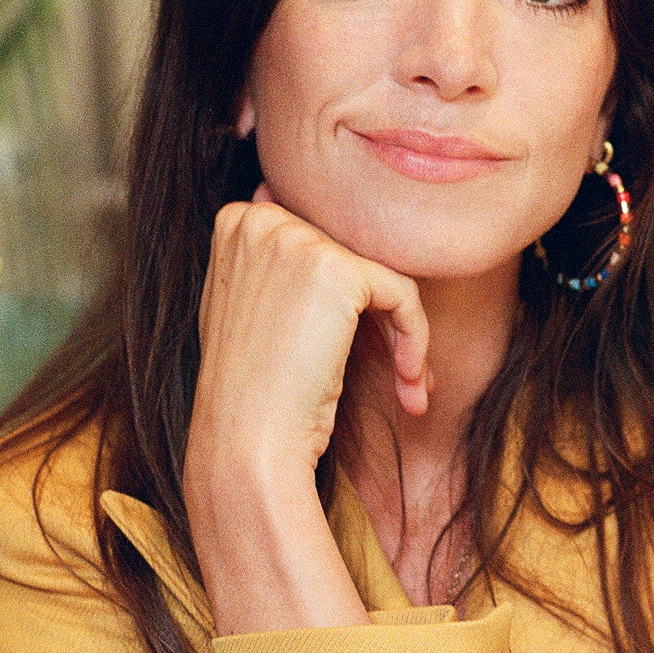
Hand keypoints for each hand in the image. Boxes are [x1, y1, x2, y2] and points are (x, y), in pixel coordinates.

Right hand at [181, 179, 429, 632]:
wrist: (248, 442)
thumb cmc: (253, 391)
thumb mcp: (248, 310)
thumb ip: (273, 263)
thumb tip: (294, 210)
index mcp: (237, 223)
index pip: (321, 242)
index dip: (345, 302)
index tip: (352, 351)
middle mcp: (261, 220)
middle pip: (354, 258)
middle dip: (380, 319)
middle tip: (396, 372)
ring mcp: (296, 240)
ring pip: (382, 277)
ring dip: (404, 335)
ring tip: (406, 383)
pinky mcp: (336, 270)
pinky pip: (403, 295)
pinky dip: (416, 341)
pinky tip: (409, 383)